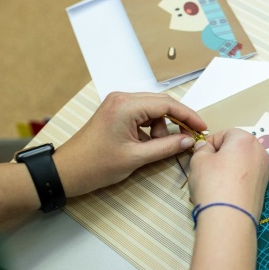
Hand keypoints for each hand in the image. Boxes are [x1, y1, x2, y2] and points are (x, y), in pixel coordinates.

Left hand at [54, 92, 206, 196]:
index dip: (188, 116)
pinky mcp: (116, 112)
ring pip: (153, 109)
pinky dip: (151, 128)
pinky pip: (142, 115)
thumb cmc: (96, 165)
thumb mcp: (136, 158)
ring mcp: (118, 104)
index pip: (167, 104)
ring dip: (162, 127)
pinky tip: (149, 143)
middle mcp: (122, 99)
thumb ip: (165, 147)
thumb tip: (188, 141)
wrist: (66, 171)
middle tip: (189, 137)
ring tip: (156, 147)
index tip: (201, 128)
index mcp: (126, 106)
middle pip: (162, 103)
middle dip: (177, 121)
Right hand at [188, 128, 268, 220]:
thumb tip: (205, 147)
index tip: (200, 156)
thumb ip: (201, 149)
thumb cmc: (214, 185)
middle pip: (234, 149)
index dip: (209, 144)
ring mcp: (264, 171)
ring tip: (211, 186)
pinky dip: (234, 183)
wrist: (229, 218)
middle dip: (219, 158)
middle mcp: (259, 152)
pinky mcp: (263, 188)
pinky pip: (245, 179)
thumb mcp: (198, 160)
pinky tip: (222, 195)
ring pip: (239, 165)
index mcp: (245, 140)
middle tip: (204, 171)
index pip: (224, 134)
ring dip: (225, 171)